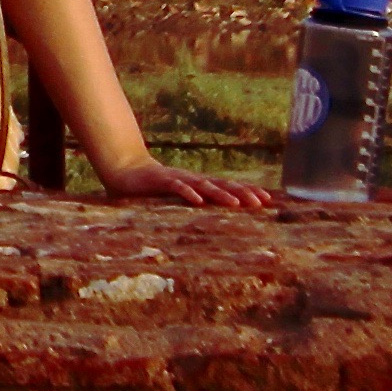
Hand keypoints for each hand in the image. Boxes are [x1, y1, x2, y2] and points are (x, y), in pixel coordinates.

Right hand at [92, 154, 271, 210]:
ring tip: (236, 203)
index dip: (247, 190)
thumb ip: (195, 204)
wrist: (124, 169)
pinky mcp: (160, 180)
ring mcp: (177, 179)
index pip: (227, 186)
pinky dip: (188, 193)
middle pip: (221, 185)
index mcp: (198, 184)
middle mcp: (192, 180)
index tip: (267, 199)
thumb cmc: (153, 188)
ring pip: (203, 186)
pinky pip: (177, 187)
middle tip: (261, 202)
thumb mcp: (178, 197)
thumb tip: (217, 220)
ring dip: (221, 194)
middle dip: (242, 192)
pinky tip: (199, 201)